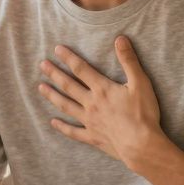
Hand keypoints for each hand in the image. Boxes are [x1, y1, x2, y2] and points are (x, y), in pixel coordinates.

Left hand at [37, 35, 164, 168]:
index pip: (81, 69)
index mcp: (102, 89)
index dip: (68, 58)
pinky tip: (53, 122)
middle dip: (54, 74)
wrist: (141, 145)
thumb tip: (120, 39)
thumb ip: (129, 61)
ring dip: (52, 96)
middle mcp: (91, 104)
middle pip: (68, 86)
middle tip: (42, 65)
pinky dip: (62, 127)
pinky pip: (73, 131)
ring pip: (66, 106)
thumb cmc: (143, 114)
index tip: (56, 50)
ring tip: (40, 88)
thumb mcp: (140, 83)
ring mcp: (89, 121)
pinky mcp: (92, 137)